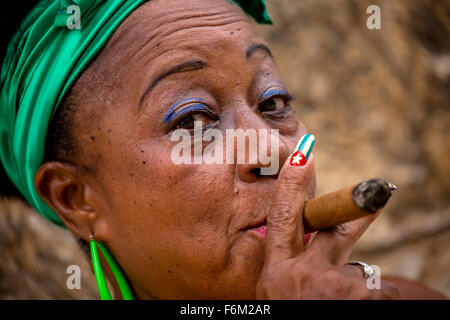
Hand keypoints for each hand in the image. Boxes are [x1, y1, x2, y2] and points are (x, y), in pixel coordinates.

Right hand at [256, 154, 399, 298]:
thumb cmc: (289, 319)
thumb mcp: (277, 299)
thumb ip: (288, 272)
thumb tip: (307, 253)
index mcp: (274, 275)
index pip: (281, 218)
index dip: (292, 186)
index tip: (302, 155)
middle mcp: (300, 274)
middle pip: (334, 228)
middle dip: (354, 207)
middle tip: (379, 189)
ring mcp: (332, 284)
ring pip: (359, 271)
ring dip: (357, 287)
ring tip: (348, 304)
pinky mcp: (363, 296)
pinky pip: (381, 291)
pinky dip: (375, 300)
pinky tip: (362, 308)